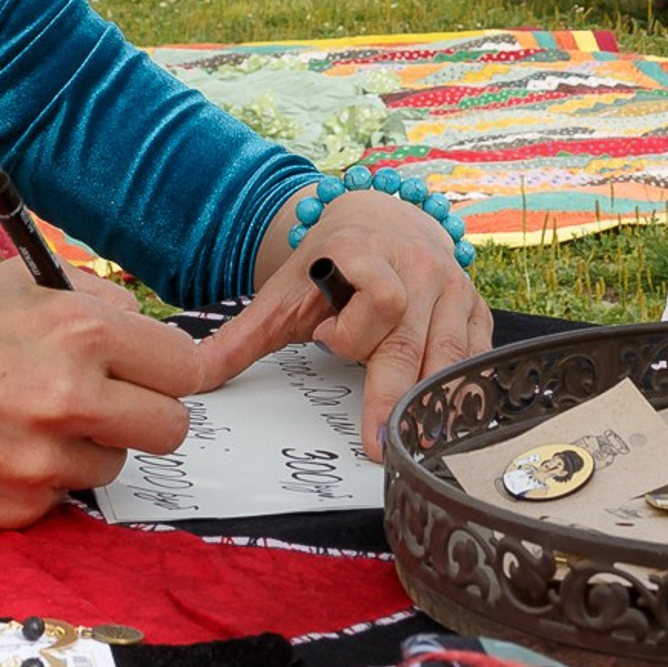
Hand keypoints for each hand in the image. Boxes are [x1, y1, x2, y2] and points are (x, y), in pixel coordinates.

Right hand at [0, 261, 216, 525]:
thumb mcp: (24, 282)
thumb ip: (99, 301)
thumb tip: (154, 333)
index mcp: (81, 331)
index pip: (186, 367)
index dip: (181, 368)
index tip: (172, 372)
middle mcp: (69, 398)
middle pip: (171, 427)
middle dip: (150, 412)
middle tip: (114, 399)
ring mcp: (43, 460)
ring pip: (117, 463)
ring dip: (93, 444)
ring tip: (36, 417)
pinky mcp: (18, 508)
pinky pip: (66, 494)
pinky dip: (47, 477)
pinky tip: (5, 448)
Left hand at [202, 188, 492, 457]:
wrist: (378, 219)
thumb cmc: (327, 267)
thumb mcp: (281, 294)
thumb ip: (237, 339)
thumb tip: (188, 379)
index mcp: (367, 253)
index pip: (378, 298)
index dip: (353, 329)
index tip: (325, 341)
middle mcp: (419, 266)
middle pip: (412, 337)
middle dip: (393, 393)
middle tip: (379, 447)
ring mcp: (453, 286)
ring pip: (452, 351)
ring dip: (433, 399)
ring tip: (419, 442)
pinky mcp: (475, 306)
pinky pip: (479, 353)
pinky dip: (466, 387)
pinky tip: (451, 421)